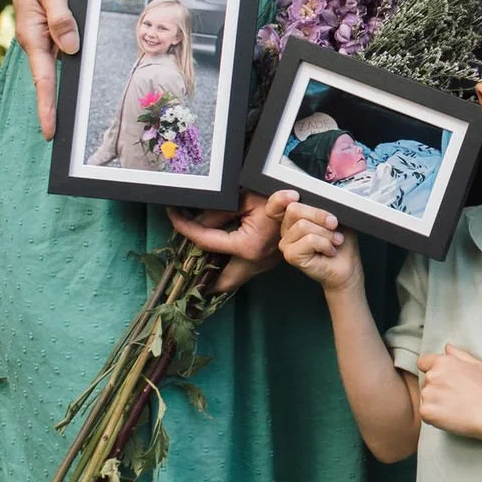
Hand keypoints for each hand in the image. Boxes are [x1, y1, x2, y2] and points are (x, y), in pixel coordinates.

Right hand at [0, 0, 77, 140]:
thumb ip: (62, 17)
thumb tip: (70, 48)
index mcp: (34, 36)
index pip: (43, 78)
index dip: (47, 106)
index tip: (50, 131)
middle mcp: (35, 42)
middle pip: (46, 82)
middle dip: (52, 109)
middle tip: (60, 139)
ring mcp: (41, 39)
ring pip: (53, 71)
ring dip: (58, 94)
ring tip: (68, 121)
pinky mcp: (48, 32)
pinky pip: (57, 56)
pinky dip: (64, 72)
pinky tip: (73, 85)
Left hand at [166, 187, 286, 295]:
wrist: (308, 202)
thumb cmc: (278, 197)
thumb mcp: (245, 198)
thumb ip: (217, 213)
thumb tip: (194, 222)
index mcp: (248, 246)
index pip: (207, 241)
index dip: (185, 227)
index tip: (173, 215)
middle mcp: (256, 263)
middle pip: (221, 284)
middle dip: (201, 282)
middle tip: (182, 270)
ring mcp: (264, 265)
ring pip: (232, 279)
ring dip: (213, 274)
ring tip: (194, 260)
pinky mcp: (268, 261)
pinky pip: (241, 270)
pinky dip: (226, 266)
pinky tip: (216, 255)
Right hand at [278, 199, 363, 295]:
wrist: (347, 267)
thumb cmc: (341, 243)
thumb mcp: (335, 217)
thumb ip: (323, 205)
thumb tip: (320, 196)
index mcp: (294, 218)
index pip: (280, 202)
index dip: (282, 197)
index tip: (296, 195)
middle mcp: (286, 230)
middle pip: (294, 209)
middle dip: (319, 216)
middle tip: (333, 226)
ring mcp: (286, 244)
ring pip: (303, 225)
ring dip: (326, 234)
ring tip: (334, 241)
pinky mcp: (291, 256)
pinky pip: (309, 240)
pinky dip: (325, 244)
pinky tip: (329, 251)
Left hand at [417, 343, 481, 442]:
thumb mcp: (476, 365)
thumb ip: (458, 355)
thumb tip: (447, 347)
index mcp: (443, 362)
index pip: (423, 363)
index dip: (430, 370)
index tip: (441, 381)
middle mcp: (432, 375)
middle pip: (425, 382)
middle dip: (435, 388)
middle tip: (454, 397)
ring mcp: (428, 393)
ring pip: (425, 398)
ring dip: (434, 403)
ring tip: (454, 408)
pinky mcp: (426, 411)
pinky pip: (425, 413)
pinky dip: (434, 417)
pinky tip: (450, 416)